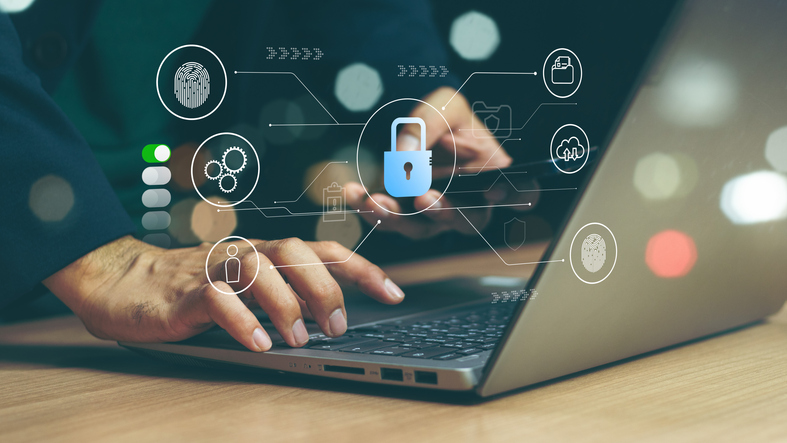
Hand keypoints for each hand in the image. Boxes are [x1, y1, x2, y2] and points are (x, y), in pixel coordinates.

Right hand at [44, 236, 404, 351]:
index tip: (394, 292)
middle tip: (337, 326)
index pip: (322, 249)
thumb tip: (333, 318)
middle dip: (325, 287)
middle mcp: (245, 254)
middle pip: (294, 252)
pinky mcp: (185, 293)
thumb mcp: (249, 289)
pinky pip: (217, 299)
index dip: (361, 268)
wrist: (127, 283)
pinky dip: (241, 320)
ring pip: (258, 269)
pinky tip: (258, 344)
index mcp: (266, 253)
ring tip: (298, 340)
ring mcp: (215, 270)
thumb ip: (285, 294)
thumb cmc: (195, 288)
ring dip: (285, 305)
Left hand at [346, 87, 512, 238]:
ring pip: (422, 228)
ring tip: (375, 200)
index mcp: (497, 176)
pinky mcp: (406, 217)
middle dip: (444, 212)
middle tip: (424, 198)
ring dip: (397, 217)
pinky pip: (389, 220)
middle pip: (468, 220)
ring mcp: (437, 216)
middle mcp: (472, 204)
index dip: (516, 197)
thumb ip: (431, 123)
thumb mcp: (446, 107)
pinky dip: (368, 208)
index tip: (496, 191)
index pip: (523, 194)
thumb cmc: (448, 119)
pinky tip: (353, 193)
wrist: (421, 127)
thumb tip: (406, 154)